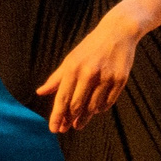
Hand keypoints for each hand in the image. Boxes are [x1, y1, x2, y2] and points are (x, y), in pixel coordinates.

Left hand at [37, 10, 145, 133]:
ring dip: (85, 116)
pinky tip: (95, 111)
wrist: (118, 32)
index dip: (57, 116)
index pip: (63, 98)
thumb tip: (41, 92)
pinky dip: (100, 109)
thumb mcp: (71, 59)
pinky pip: (108, 102)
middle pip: (77, 105)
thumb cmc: (91, 47)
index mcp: (73, 67)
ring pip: (93, 106)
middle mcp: (89, 73)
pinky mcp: (120, 79)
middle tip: (66, 128)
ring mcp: (106, 76)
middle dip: (70, 120)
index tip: (53, 129)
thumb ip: (57, 77)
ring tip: (79, 123)